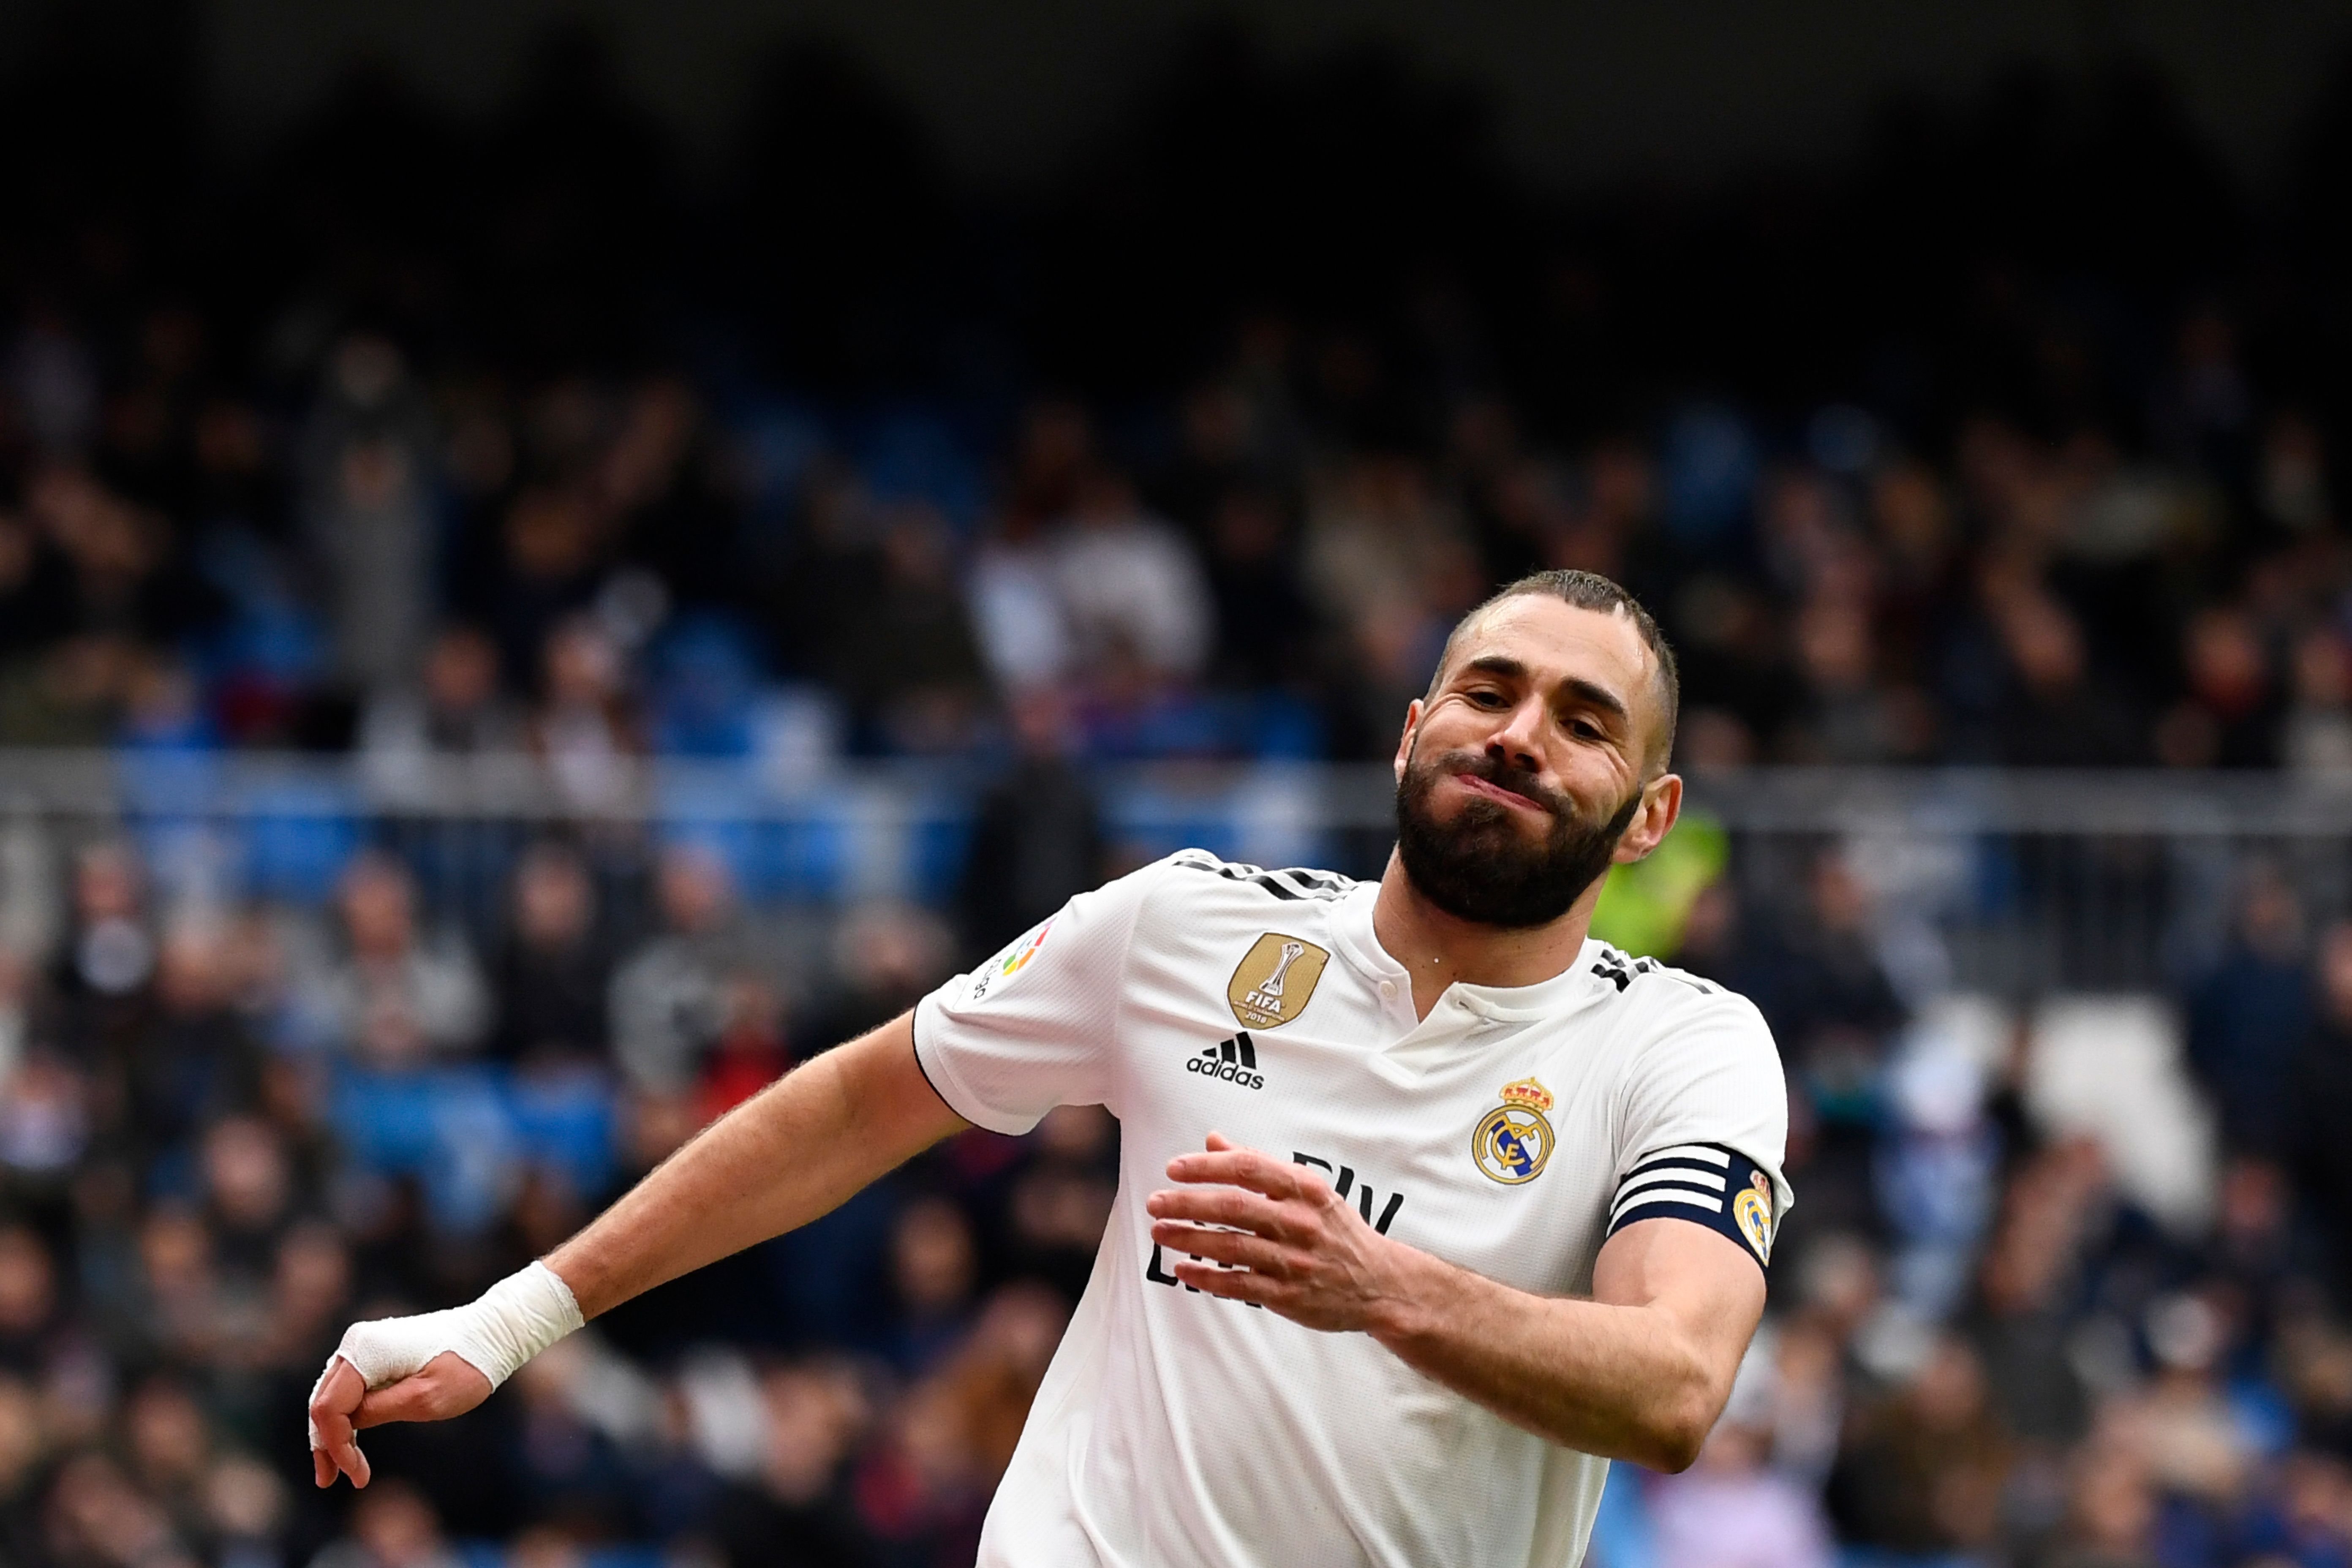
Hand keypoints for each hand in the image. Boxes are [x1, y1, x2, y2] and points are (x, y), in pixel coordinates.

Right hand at [308, 1351, 492, 1488]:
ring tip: (335, 1472)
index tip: (356, 1475)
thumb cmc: (465, 1366)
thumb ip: (377, 1410)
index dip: (335, 1446)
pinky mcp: (374, 1354)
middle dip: (325, 1445)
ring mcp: (364, 1346)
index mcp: (365, 1351)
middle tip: (329, 1481)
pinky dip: (346, 1418)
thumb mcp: (424, 1398)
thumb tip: (343, 1425)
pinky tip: (348, 1445)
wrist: (491, 1333)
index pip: (330, 1408)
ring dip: (331, 1434)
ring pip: (332, 1397)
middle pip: (324, 1403)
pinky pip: (349, 1390)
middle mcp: (356, 1343)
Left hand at [1146, 1132, 1408, 1332]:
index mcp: (1306, 1190)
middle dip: (1187, 1203)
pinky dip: (1206, 1277)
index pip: (1249, 1168)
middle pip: (1233, 1207)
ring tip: (1158, 1231)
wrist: (1380, 1283)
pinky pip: (1238, 1285)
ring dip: (1188, 1238)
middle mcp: (1301, 1222)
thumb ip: (1260, 1165)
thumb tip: (1213, 1139)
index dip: (1207, 1166)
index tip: (1174, 1168)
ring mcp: (1295, 1261)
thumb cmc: (1336, 1230)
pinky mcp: (1289, 1296)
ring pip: (1231, 1247)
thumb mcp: (1309, 1190)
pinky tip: (1182, 1268)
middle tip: (1154, 1201)